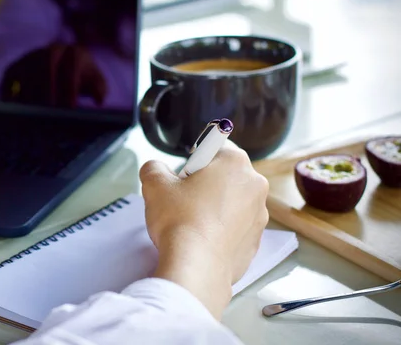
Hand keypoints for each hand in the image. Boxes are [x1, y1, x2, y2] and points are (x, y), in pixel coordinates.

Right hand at [0, 42, 106, 107]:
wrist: (67, 65)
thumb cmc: (83, 78)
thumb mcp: (96, 82)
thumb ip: (99, 89)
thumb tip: (99, 99)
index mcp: (74, 53)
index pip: (71, 68)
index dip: (70, 88)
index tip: (70, 107)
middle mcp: (52, 51)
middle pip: (47, 67)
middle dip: (48, 90)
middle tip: (50, 112)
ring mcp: (32, 57)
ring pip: (28, 73)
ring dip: (30, 94)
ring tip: (33, 115)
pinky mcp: (17, 66)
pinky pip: (9, 77)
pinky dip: (9, 92)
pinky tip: (13, 109)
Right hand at [139, 140, 268, 318]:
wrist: (196, 266)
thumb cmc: (181, 221)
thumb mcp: (155, 185)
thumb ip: (154, 168)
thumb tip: (155, 169)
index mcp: (235, 163)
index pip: (215, 145)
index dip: (195, 158)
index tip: (184, 174)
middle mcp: (254, 185)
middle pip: (225, 174)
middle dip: (205, 182)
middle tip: (183, 199)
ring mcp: (259, 215)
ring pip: (232, 201)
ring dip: (213, 206)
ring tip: (191, 221)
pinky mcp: (255, 241)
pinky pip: (236, 226)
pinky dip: (220, 229)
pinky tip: (201, 238)